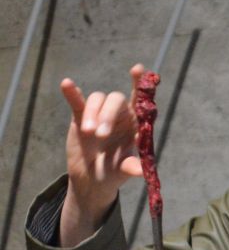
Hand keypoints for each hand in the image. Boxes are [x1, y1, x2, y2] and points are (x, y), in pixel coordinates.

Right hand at [59, 64, 145, 246]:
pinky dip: (71, 92)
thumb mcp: (125, 170)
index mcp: (135, 122)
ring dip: (93, 113)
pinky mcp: (80, 117)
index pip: (140, 99)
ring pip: (97, 99)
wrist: (93, 180)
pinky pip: (76, 101)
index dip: (140, 83)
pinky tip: (66, 84)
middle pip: (115, 99)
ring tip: (90, 132)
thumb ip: (133, 167)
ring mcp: (99, 113)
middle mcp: (119, 113)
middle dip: (108, 114)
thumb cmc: (115, 172)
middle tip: (101, 134)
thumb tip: (141, 171)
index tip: (138, 68)